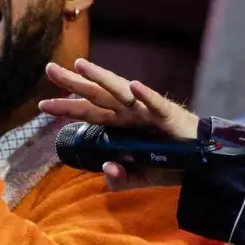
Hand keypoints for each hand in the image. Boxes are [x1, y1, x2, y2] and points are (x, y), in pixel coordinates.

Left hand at [39, 58, 198, 189]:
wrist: (203, 162)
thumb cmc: (170, 162)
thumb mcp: (140, 177)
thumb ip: (120, 179)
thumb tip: (108, 170)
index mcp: (120, 125)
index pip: (88, 113)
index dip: (67, 108)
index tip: (42, 105)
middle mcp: (129, 113)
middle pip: (96, 95)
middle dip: (73, 82)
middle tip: (49, 69)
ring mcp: (147, 111)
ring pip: (119, 91)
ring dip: (101, 77)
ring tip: (81, 65)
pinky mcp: (168, 115)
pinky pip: (154, 104)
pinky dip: (145, 95)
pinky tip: (133, 86)